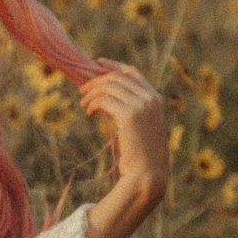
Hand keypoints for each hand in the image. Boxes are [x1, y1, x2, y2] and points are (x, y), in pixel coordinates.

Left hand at [79, 58, 168, 206]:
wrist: (147, 173)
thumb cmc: (141, 154)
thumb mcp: (140, 126)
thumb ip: (130, 108)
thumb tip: (105, 95)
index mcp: (156, 98)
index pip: (132, 72)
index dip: (113, 65)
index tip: (97, 63)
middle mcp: (151, 98)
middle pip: (116, 78)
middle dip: (96, 82)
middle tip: (82, 92)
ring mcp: (142, 106)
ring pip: (108, 87)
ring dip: (92, 94)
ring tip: (84, 105)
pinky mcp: (130, 116)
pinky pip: (104, 100)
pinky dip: (93, 104)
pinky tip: (89, 112)